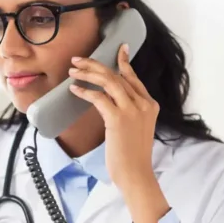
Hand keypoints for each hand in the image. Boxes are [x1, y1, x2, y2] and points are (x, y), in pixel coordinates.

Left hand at [68, 44, 169, 222]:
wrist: (136, 174)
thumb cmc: (132, 156)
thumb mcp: (136, 129)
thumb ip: (129, 112)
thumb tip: (109, 100)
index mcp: (150, 105)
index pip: (134, 78)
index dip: (124, 62)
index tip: (119, 48)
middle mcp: (143, 104)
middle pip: (118, 75)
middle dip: (96, 64)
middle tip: (78, 60)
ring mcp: (132, 110)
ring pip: (109, 81)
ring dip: (88, 73)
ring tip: (73, 71)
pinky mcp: (118, 118)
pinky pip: (99, 97)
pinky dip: (85, 91)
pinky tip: (75, 90)